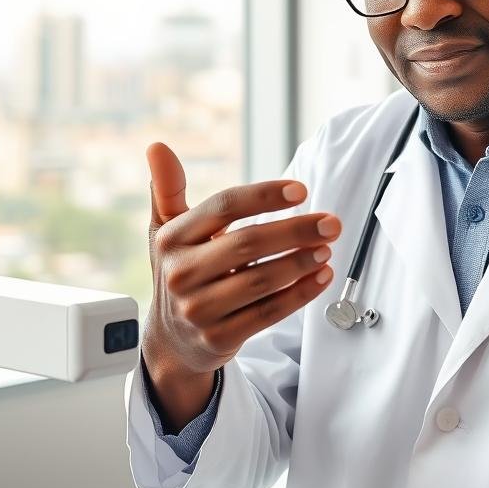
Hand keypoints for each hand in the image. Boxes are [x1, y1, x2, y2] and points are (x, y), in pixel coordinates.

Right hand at [141, 142, 340, 428]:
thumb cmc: (180, 272)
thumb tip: (157, 146)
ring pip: (261, 281)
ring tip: (327, 248)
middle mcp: (181, 273)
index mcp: (172, 239)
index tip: (301, 191)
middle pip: (247, 243)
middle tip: (331, 222)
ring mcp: (199, 309)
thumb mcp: (165, 230)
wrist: (171, 341)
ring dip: (301, 263)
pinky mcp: (219, 338)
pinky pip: (268, 314)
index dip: (264, 196)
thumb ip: (168, 188)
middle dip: (296, 230)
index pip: (223, 207)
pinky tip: (322, 277)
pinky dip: (301, 295)